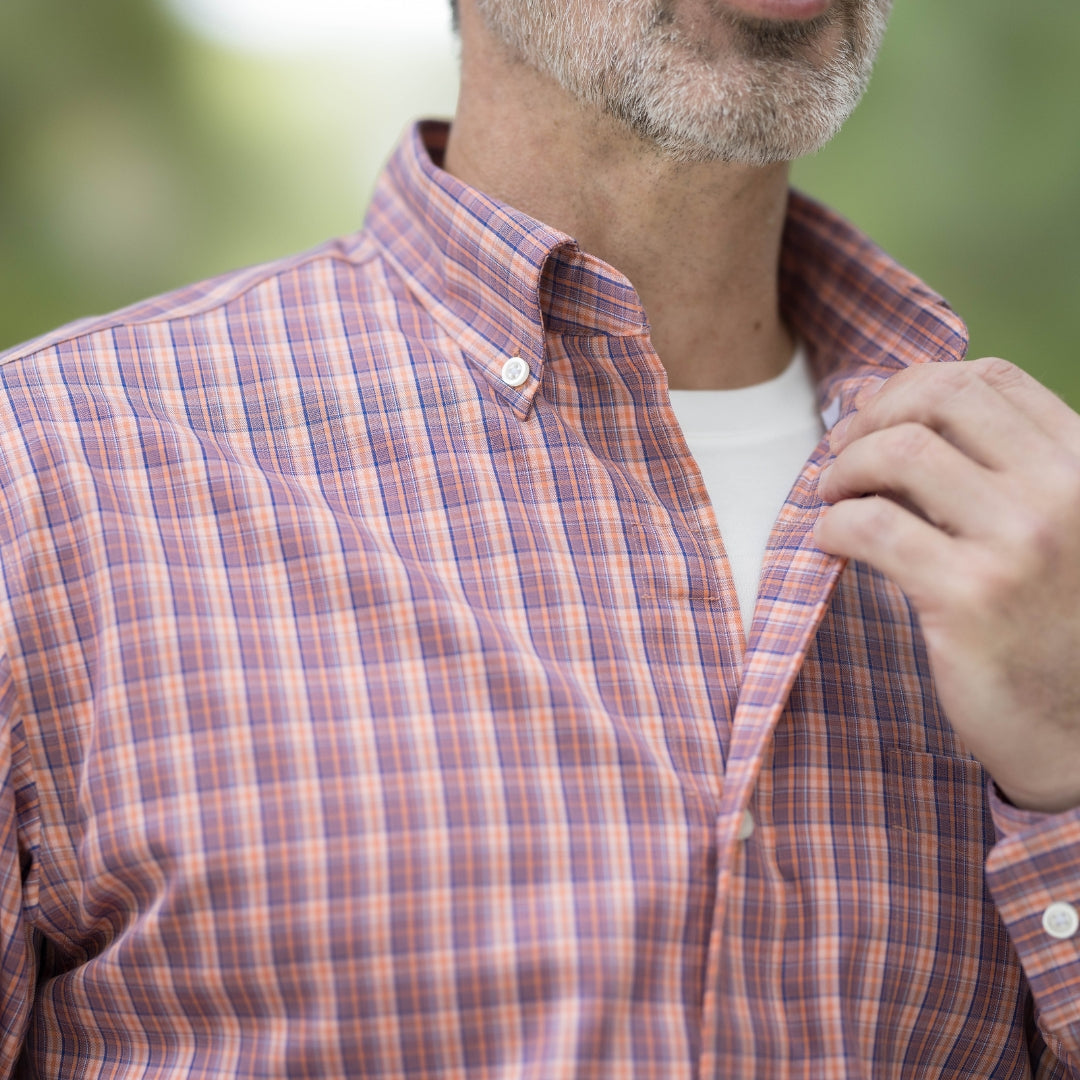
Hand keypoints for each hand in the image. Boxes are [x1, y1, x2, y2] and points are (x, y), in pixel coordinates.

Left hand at [814, 358, 1079, 813]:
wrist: (1079, 731)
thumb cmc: (1054, 627)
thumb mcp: (1056, 530)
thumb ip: (1003, 473)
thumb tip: (894, 415)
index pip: (989, 379)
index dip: (911, 386)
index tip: (871, 419)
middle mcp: (1062, 491)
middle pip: (939, 399)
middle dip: (869, 417)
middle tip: (837, 455)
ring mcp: (1020, 541)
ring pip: (900, 452)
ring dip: (843, 468)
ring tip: (829, 498)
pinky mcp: (970, 596)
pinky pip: (872, 526)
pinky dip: (833, 526)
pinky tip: (830, 543)